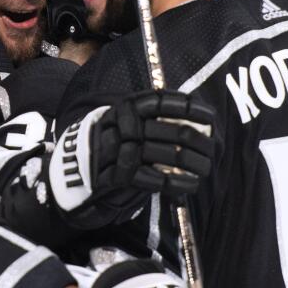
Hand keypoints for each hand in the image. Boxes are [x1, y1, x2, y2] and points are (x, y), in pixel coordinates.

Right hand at [49, 89, 214, 226]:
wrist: (73, 171)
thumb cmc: (113, 146)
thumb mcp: (128, 124)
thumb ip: (155, 122)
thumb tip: (199, 125)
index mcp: (124, 108)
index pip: (159, 102)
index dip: (187, 108)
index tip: (210, 117)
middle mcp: (117, 125)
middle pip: (165, 130)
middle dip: (195, 142)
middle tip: (213, 150)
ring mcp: (111, 150)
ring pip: (158, 154)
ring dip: (187, 164)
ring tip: (204, 170)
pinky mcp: (109, 176)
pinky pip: (145, 178)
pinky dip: (170, 182)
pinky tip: (188, 186)